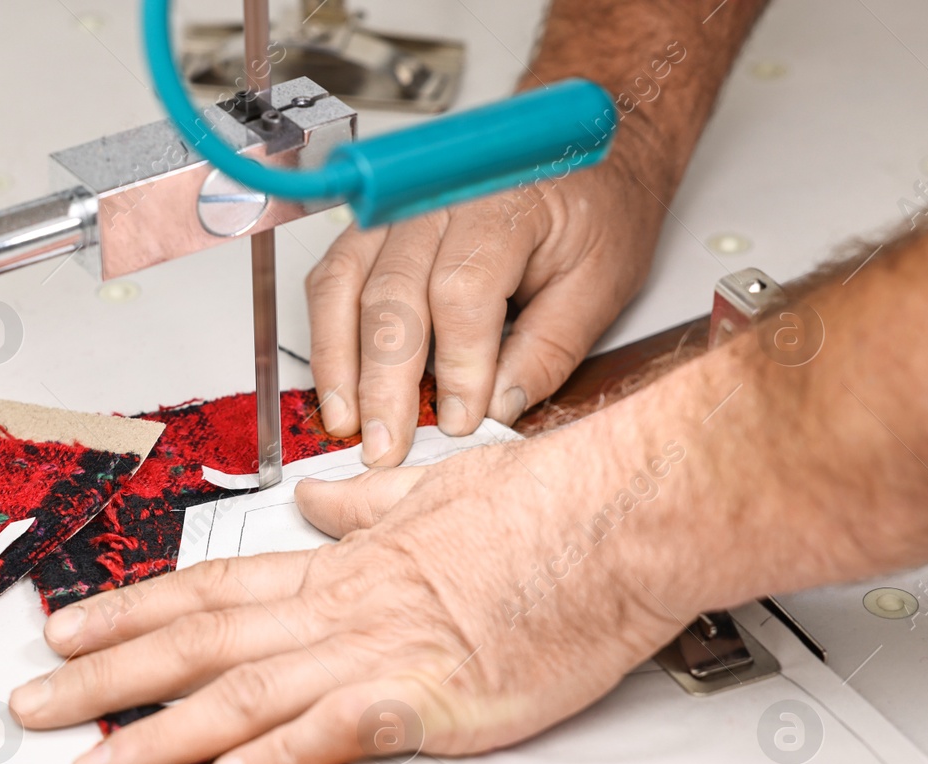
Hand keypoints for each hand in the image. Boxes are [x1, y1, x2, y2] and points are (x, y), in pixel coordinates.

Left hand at [8, 426, 687, 763]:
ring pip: (248, 693)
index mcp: (340, 569)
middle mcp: (342, 611)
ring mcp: (384, 654)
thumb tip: (316, 499)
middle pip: (200, 646)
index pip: (208, 592)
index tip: (69, 636)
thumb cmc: (545, 507)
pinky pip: (347, 726)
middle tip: (34, 710)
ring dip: (164, 733)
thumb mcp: (437, 491)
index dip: (129, 616)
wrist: (623, 514)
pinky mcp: (439, 697)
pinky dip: (286, 752)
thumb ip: (366, 504)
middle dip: (109, 682)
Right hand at [304, 151, 665, 464]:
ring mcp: (397, 211)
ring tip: (346, 420)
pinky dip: (327, 332)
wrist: (582, 155)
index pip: (462, 290)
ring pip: (344, 284)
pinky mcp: (374, 229)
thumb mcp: (600, 284)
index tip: (460, 420)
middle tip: (386, 444)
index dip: (456, 364)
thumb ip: (548, 349)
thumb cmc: (595, 213)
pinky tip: (338, 381)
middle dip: (384, 381)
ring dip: (338, 360)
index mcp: (505, 203)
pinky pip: (332, 278)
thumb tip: (495, 408)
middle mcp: (438, 198)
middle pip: (392, 293)